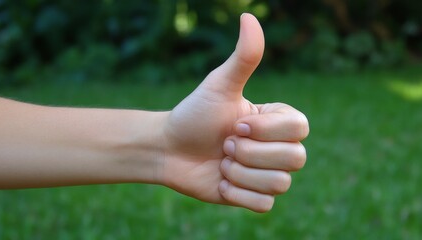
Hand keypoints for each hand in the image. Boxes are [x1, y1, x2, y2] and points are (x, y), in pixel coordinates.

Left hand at [161, 13, 308, 211]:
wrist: (169, 148)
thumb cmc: (194, 113)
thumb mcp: (218, 85)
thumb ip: (243, 57)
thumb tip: (249, 16)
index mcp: (276, 120)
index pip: (300, 128)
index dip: (267, 130)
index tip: (235, 125)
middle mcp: (277, 147)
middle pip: (296, 159)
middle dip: (250, 153)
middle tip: (224, 144)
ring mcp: (266, 174)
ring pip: (280, 184)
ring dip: (240, 173)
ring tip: (221, 161)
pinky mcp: (253, 197)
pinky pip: (263, 205)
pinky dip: (237, 193)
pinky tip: (220, 181)